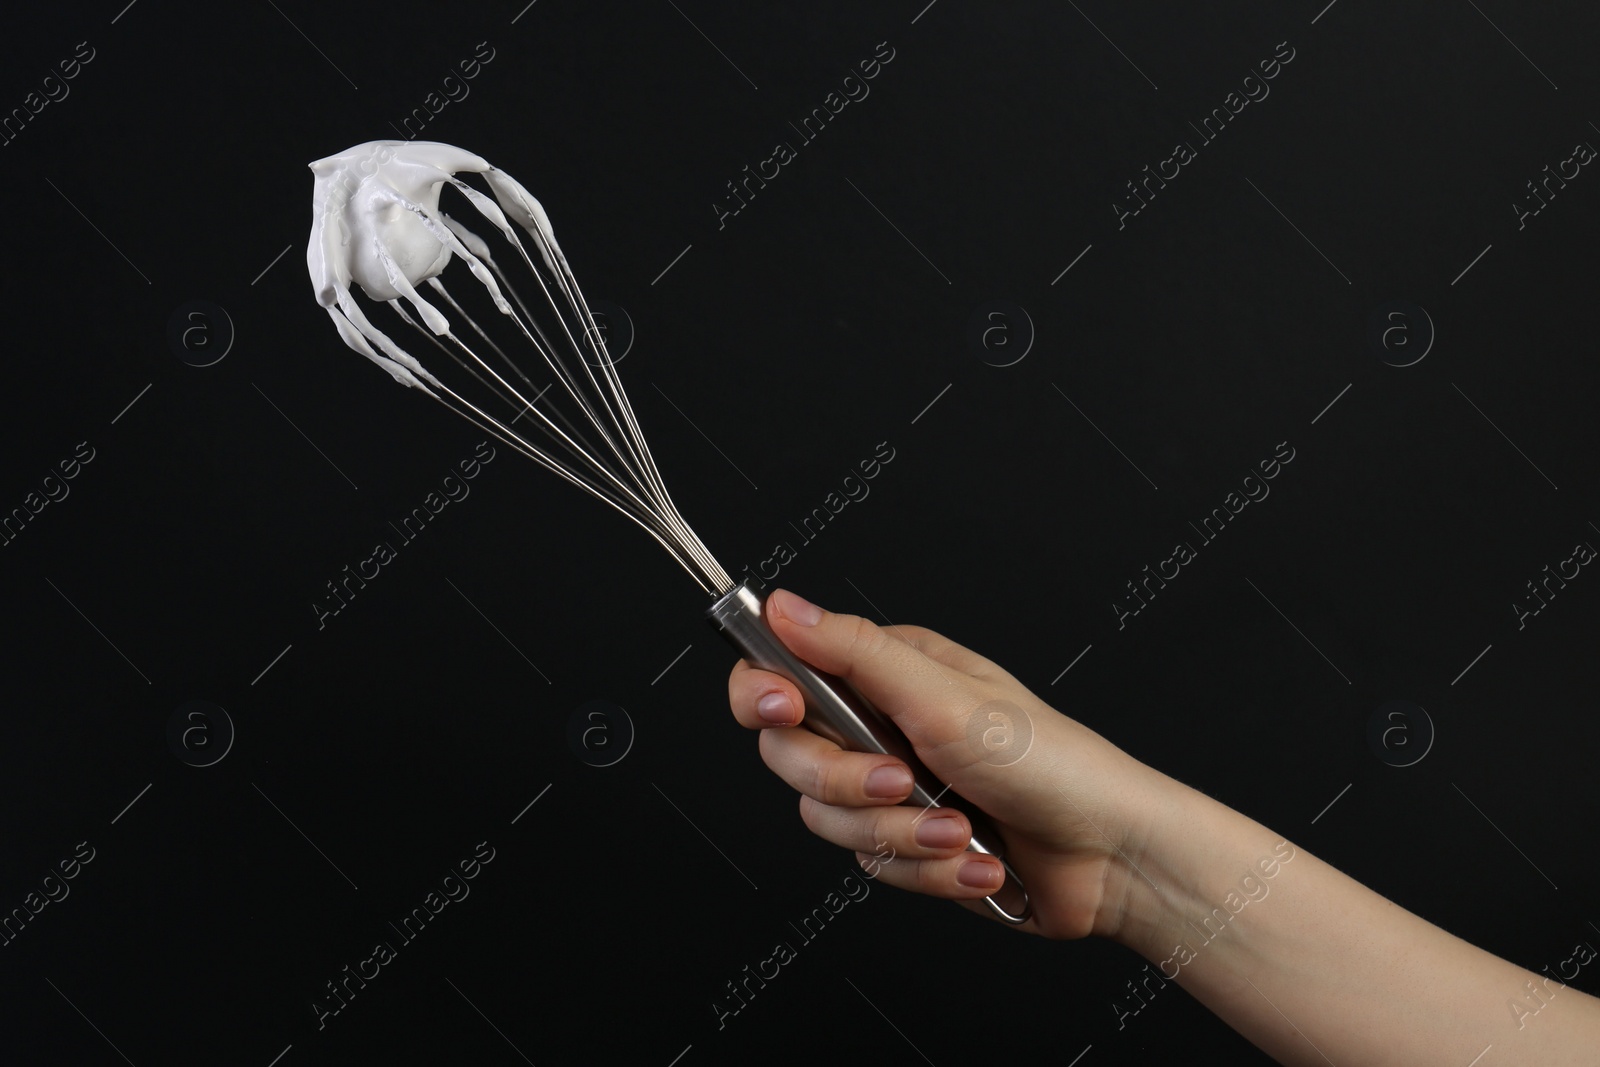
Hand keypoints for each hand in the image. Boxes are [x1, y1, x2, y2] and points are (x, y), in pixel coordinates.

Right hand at [726, 588, 1167, 938]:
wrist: (1111, 857)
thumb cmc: (1053, 762)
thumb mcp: (945, 696)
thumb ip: (853, 652)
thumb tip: (782, 606)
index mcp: (886, 673)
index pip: (782, 671)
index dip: (764, 694)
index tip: (781, 709)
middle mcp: (882, 726)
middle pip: (793, 757)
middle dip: (849, 783)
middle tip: (903, 779)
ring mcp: (893, 789)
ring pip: (828, 822)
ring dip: (902, 835)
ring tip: (960, 829)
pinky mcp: (908, 845)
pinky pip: (874, 867)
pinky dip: (929, 870)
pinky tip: (977, 858)